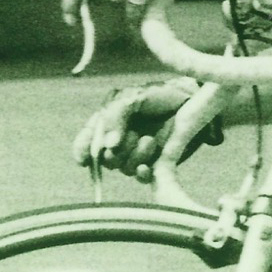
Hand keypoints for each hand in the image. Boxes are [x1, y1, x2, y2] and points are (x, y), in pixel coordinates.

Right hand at [73, 78, 226, 181]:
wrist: (189, 101)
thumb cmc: (158, 95)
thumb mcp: (132, 97)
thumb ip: (115, 116)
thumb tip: (108, 146)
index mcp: (107, 124)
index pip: (86, 142)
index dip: (82, 151)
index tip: (84, 160)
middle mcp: (118, 141)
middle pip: (104, 159)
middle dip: (116, 152)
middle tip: (133, 136)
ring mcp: (135, 154)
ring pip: (122, 168)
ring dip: (134, 157)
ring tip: (150, 140)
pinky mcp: (153, 163)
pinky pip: (140, 176)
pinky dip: (141, 173)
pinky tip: (146, 167)